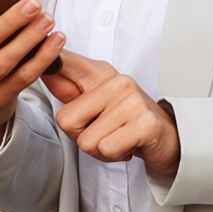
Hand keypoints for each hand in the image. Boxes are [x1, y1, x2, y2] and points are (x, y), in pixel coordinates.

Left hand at [43, 50, 181, 176]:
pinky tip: (128, 145)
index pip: (65, 63)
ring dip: (100, 150)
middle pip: (67, 120)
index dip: (48, 63)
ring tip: (119, 138)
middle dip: (81, 137)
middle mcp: (117, 81)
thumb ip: (70, 89)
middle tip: (104, 132)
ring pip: (87, 141)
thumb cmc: (128, 121)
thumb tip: (44, 70)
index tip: (42, 56)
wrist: (169, 138)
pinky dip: (115, 155)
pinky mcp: (144, 123)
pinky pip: (107, 148)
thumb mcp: (97, 101)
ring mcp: (132, 101)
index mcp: (100, 74)